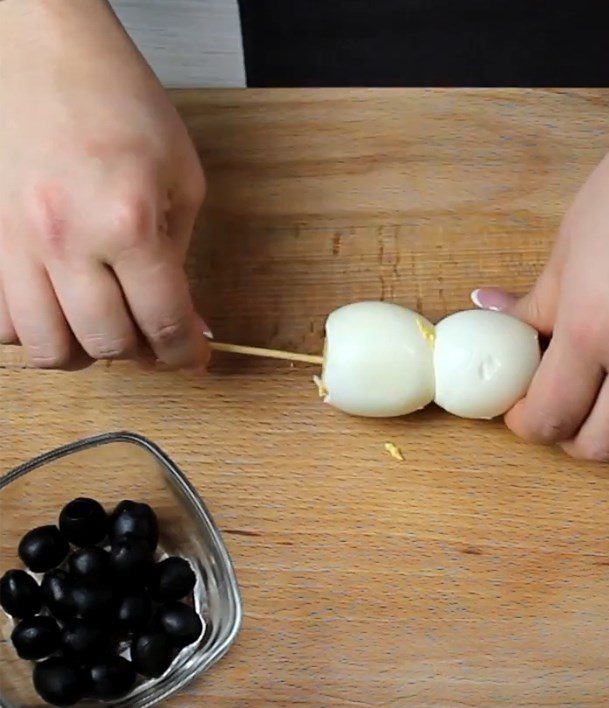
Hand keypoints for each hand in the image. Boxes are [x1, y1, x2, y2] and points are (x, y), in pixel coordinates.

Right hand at [0, 0, 208, 370]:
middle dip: (142, 355)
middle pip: (105, 344)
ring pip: (44, 346)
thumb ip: (183, 260)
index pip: (164, 324)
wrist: (44, 52)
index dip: (186, 355)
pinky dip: (34, 330)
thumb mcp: (182, 181)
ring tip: (105, 329)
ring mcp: (16, 241)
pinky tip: (59, 308)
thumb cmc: (121, 104)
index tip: (192, 358)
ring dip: (84, 352)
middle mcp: (66, 240)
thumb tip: (190, 324)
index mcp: (128, 224)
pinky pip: (0, 320)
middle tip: (155, 339)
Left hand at [474, 50, 608, 461]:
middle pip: (605, 446)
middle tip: (556, 417)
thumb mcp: (567, 249)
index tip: (520, 412)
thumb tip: (495, 317)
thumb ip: (534, 304)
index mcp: (594, 329)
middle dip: (571, 442)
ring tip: (599, 389)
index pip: (552, 414)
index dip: (527, 424)